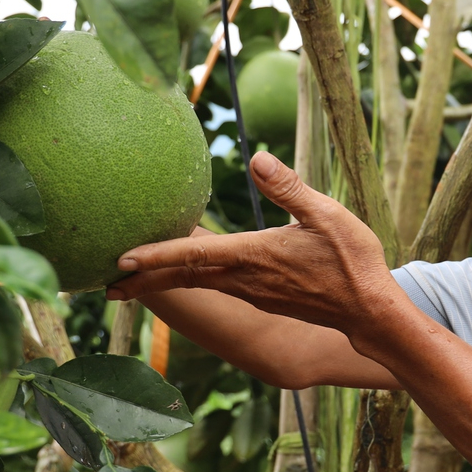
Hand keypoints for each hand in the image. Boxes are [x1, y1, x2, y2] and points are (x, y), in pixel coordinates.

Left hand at [108, 152, 399, 337]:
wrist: (369, 313)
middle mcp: (245, 279)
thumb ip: (289, 187)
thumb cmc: (352, 263)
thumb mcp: (326, 214)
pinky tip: (184, 273)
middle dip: (141, 281)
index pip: (193, 255)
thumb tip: (256, 159)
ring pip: (195, 284)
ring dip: (160, 281)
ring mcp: (252, 292)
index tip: (119, 261)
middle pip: (182, 277)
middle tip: (102, 284)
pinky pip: (214, 287)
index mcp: (254, 256)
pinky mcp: (262, 297)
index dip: (154, 256)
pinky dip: (188, 280)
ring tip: (130, 280)